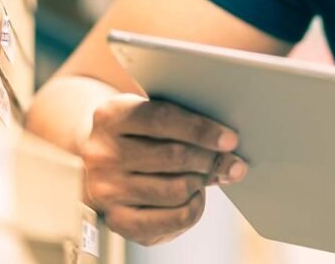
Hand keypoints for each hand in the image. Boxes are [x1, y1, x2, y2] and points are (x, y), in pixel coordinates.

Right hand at [78, 93, 247, 245]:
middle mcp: (102, 153)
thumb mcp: (152, 115)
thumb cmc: (141, 134)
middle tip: (233, 162)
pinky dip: (194, 208)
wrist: (102, 162)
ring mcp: (106, 189)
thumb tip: (229, 145)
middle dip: (210, 160)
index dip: (201, 130)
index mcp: (111, 116)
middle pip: (173, 156)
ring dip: (202, 182)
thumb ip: (184, 121)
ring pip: (176, 189)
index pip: (162, 119)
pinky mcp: (117, 220)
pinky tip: (195, 196)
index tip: (230, 139)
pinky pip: (172, 219)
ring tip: (207, 175)